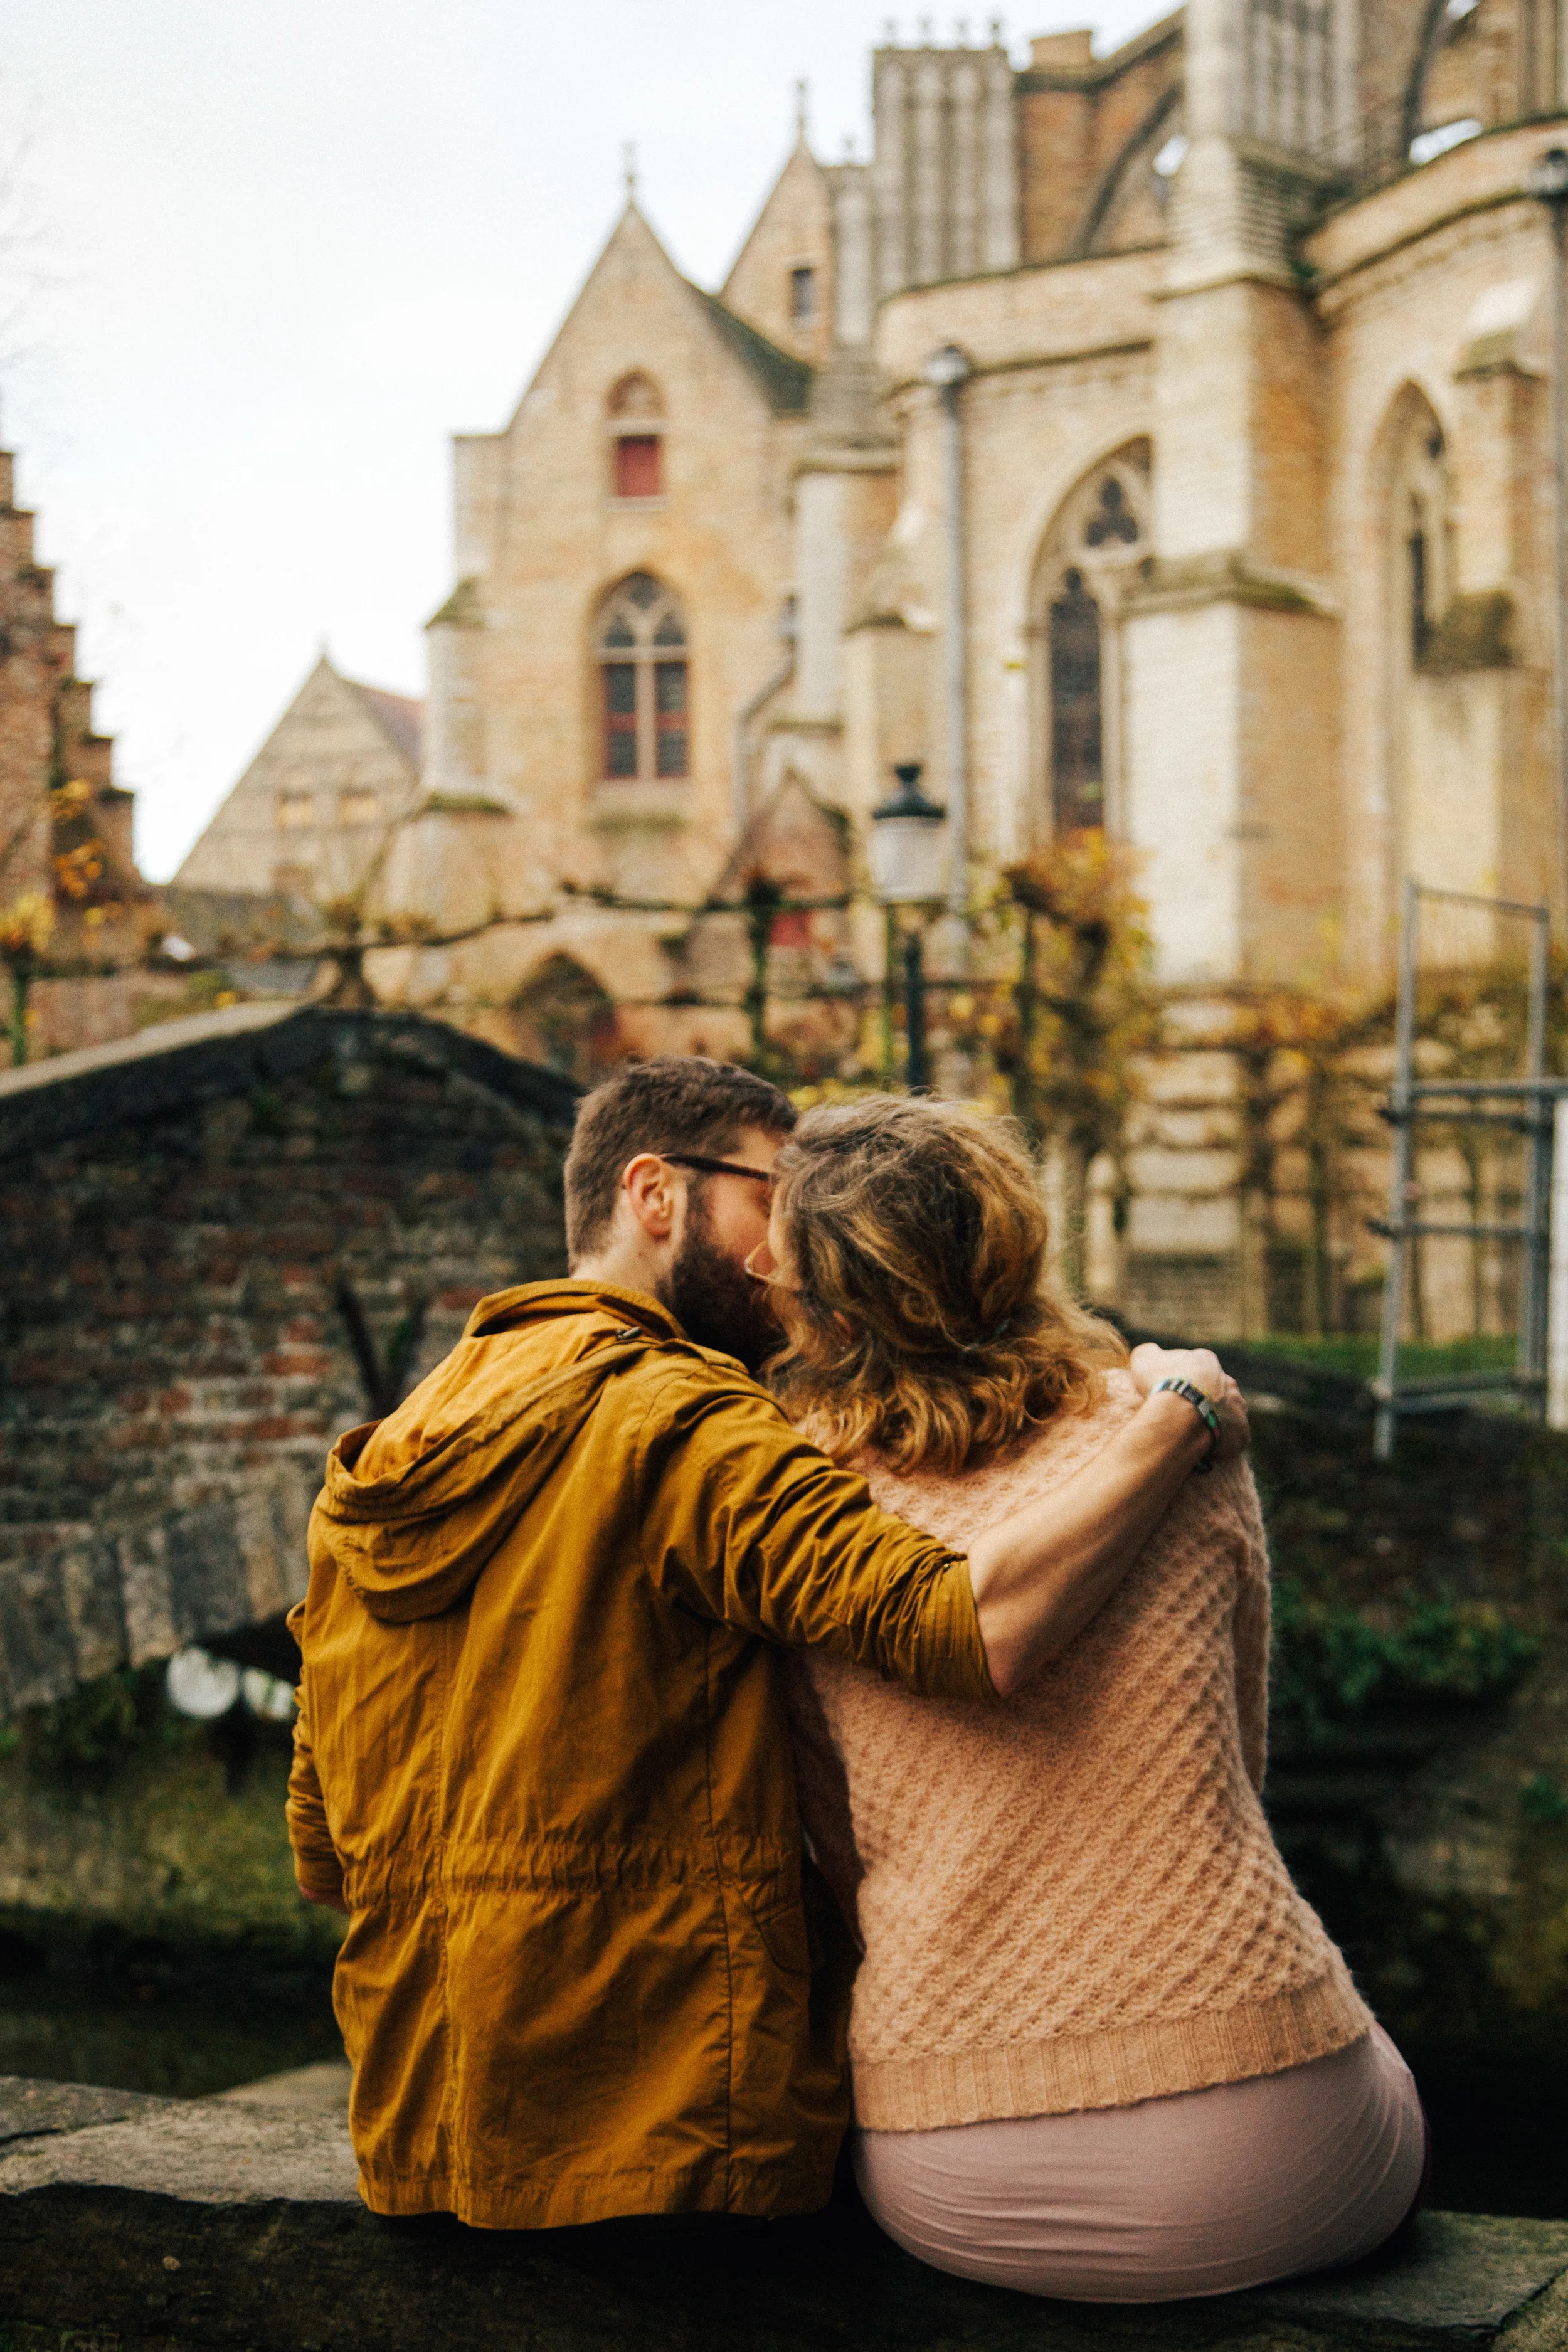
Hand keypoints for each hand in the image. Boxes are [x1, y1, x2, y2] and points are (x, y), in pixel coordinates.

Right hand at [1128, 1342, 1250, 1462]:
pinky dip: (1223, 1441)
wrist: (1182, 1416)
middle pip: (1214, 1389)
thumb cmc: (1163, 1384)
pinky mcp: (1241, 1432)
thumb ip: (1149, 1353)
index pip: (1196, 1367)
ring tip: (1195, 1431)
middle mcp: (1228, 1381)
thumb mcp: (1145, 1359)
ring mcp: (1237, 1407)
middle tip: (1183, 1411)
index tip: (1170, 1389)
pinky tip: (1207, 1446)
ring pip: (1227, 1412)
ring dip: (1214, 1418)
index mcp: (1206, 1361)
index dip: (1181, 1378)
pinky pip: (1234, 1437)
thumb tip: (1152, 1352)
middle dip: (1202, 1398)